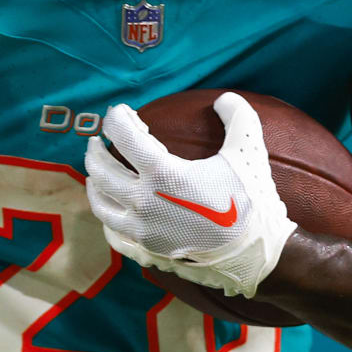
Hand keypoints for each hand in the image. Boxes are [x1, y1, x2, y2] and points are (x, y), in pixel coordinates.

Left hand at [84, 92, 295, 298]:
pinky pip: (115, 236)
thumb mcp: (249, 151)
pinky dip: (107, 219)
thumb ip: (238, 116)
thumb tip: (224, 98)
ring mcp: (143, 229)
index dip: (116, 119)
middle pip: (102, 170)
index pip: (124, 136)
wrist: (256, 253)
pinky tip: (111, 210)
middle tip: (98, 140)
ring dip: (95, 184)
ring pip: (101, 204)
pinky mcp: (149, 250)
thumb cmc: (251, 200)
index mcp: (163, 173)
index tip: (119, 112)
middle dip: (96, 151)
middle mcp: (144, 201)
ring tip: (96, 173)